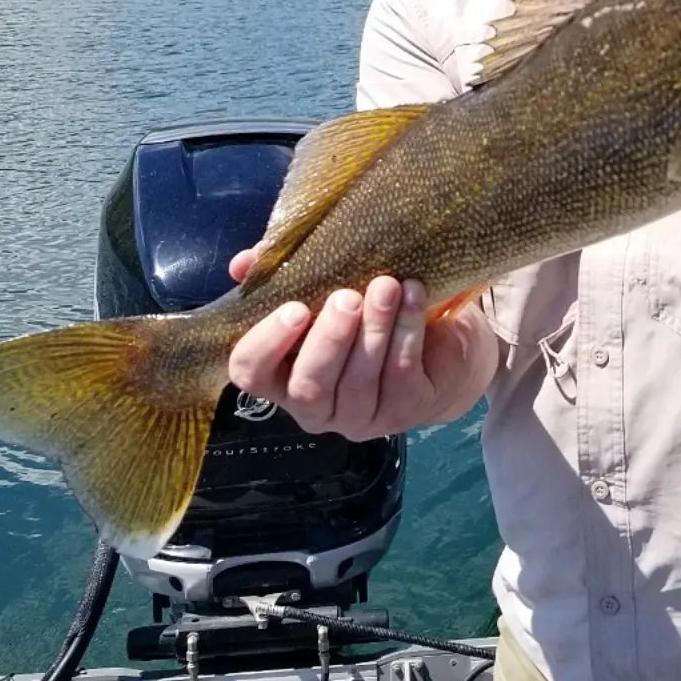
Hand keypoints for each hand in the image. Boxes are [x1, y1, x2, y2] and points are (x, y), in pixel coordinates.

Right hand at [226, 250, 497, 439]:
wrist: (438, 333)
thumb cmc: (364, 308)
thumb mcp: (323, 286)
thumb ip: (281, 274)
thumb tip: (243, 263)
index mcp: (281, 376)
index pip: (251, 373)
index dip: (266, 343)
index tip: (295, 308)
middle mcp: (315, 407)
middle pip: (310, 386)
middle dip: (329, 339)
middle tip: (347, 297)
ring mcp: (360, 417)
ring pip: (359, 382)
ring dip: (374, 329)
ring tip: (387, 285)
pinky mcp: (404, 412)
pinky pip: (402, 373)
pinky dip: (408, 330)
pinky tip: (414, 295)